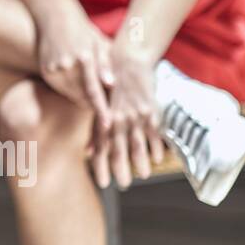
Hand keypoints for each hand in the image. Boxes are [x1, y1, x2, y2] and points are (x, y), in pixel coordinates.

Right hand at [36, 8, 114, 115]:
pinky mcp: (46, 71)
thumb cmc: (84, 31)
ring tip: (95, 95)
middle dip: (95, 104)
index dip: (101, 110)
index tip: (107, 125)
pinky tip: (79, 83)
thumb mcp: (100, 44)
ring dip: (84, 98)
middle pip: (82, 96)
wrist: (56, 18)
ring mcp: (54, 69)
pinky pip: (62, 89)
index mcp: (84, 58)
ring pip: (72, 95)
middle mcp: (66, 65)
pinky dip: (72, 90)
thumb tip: (111, 85)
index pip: (94, 91)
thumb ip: (106, 65)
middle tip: (108, 109)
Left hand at [90, 44, 164, 189]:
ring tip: (142, 175)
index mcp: (104, 117)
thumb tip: (88, 153)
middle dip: (120, 168)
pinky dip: (155, 145)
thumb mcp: (98, 103)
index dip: (101, 165)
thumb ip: (94, 129)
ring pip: (137, 142)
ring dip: (140, 160)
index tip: (102, 182)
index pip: (101, 146)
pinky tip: (156, 158)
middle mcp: (118, 117)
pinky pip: (153, 131)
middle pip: (118, 147)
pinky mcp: (150, 109)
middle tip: (123, 185)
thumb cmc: (108, 82)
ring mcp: (135, 114)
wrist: (128, 59)